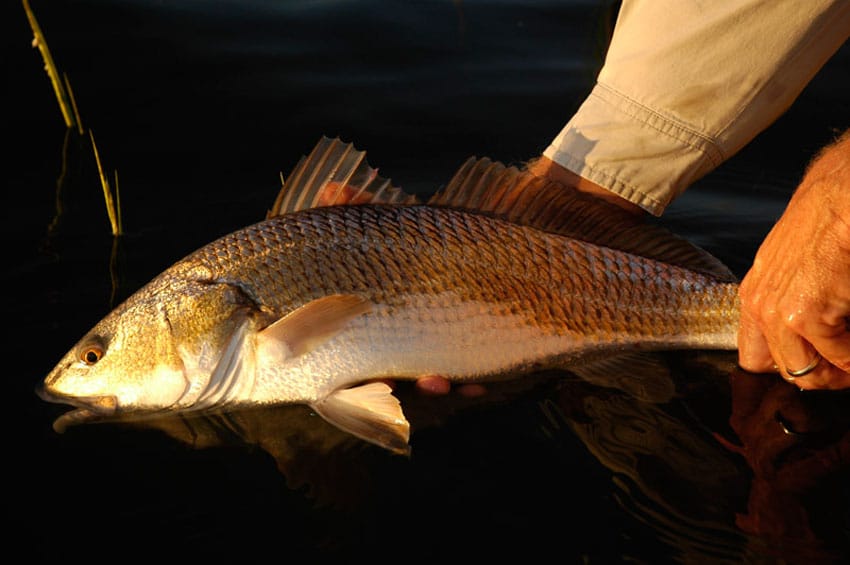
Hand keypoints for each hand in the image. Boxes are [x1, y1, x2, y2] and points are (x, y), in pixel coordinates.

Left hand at [737, 130, 849, 388]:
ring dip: (839, 371)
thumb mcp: (793, 264)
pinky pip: (839, 358)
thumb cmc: (829, 217)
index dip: (786, 369)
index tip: (817, 368)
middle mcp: (759, 306)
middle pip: (783, 370)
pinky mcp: (808, 315)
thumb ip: (792, 300)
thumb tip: (817, 337)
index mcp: (754, 294)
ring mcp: (780, 313)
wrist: (847, 191)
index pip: (754, 357)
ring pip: (807, 373)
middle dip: (822, 375)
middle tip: (846, 366)